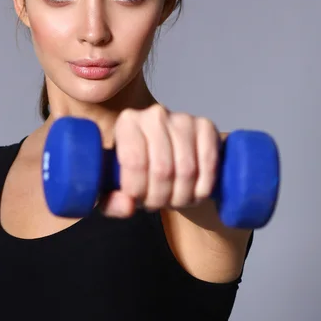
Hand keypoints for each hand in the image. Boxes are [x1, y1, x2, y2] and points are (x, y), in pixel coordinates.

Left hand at [100, 104, 220, 217]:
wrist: (165, 154)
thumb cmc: (135, 171)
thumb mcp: (115, 187)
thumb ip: (111, 201)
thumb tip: (128, 206)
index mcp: (127, 122)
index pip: (134, 161)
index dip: (137, 190)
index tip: (137, 199)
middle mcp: (155, 114)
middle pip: (162, 169)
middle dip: (159, 197)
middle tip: (156, 204)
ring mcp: (183, 118)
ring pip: (186, 170)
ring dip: (181, 196)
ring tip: (172, 200)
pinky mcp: (206, 126)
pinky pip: (208, 165)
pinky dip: (202, 188)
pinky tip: (193, 193)